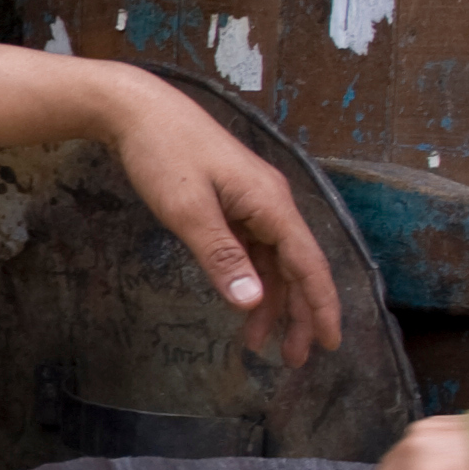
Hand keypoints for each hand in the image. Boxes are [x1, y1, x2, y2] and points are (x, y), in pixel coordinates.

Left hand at [96, 75, 343, 365]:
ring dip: (270, 302)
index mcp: (271, 203)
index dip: (322, 306)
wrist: (138, 110)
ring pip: (273, 261)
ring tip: (258, 344)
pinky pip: (253, 249)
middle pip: (297, 267)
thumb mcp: (189, 211)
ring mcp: (252, 202)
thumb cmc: (162, 155)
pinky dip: (250, 278)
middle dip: (299, 314)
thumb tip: (253, 302)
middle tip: (295, 359)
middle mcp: (271, 202)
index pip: (308, 264)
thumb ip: (222, 257)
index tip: (330, 343)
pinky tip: (241, 303)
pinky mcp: (232, 202)